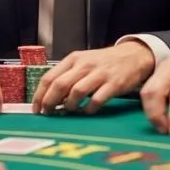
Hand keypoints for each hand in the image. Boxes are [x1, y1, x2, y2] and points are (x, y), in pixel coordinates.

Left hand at [32, 41, 154, 114]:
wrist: (133, 55)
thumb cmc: (104, 62)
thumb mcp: (83, 62)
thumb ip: (67, 76)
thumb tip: (51, 98)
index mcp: (73, 59)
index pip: (49, 77)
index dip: (39, 95)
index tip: (36, 109)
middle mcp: (84, 65)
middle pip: (59, 85)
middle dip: (50, 103)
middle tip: (48, 114)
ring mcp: (99, 74)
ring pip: (76, 92)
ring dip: (69, 106)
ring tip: (70, 111)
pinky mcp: (113, 84)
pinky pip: (96, 100)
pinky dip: (88, 109)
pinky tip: (86, 111)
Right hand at [140, 35, 169, 134]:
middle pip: (155, 91)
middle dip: (155, 114)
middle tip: (165, 132)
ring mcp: (162, 67)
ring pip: (146, 90)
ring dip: (150, 111)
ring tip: (161, 127)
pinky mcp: (158, 70)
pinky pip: (147, 88)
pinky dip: (149, 104)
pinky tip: (158, 116)